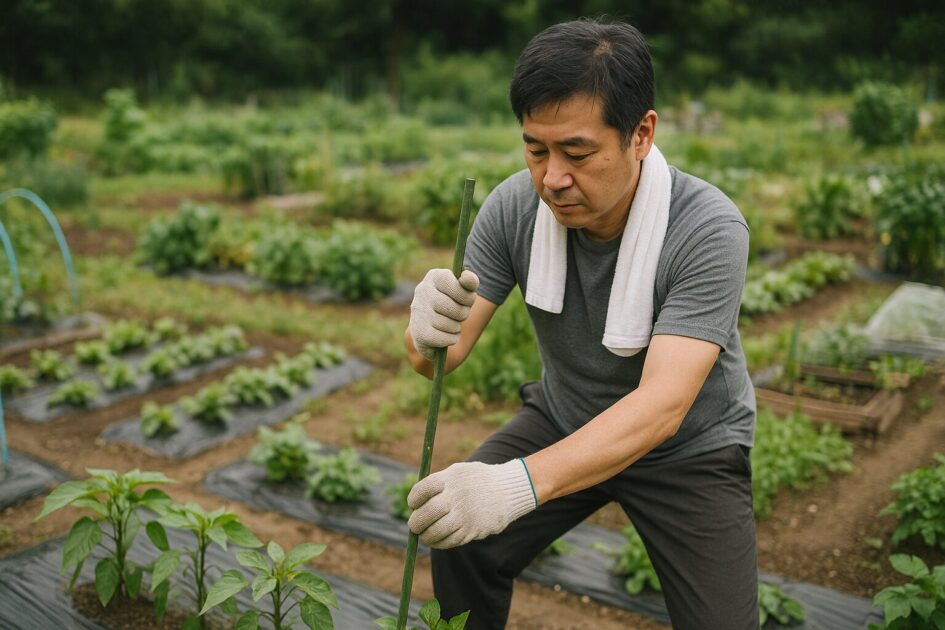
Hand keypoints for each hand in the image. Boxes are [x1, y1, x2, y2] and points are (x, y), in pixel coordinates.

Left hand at [407, 459, 537, 548]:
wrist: (509, 489)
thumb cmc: (478, 480)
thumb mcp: (459, 472)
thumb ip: (438, 484)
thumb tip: (416, 504)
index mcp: (451, 478)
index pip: (422, 491)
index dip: (413, 499)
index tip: (413, 504)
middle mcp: (456, 496)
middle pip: (426, 514)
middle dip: (415, 522)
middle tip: (414, 525)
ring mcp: (465, 515)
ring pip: (435, 531)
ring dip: (426, 536)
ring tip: (424, 535)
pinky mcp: (472, 530)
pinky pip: (449, 541)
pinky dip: (439, 543)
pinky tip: (437, 540)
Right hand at [408, 268, 478, 361]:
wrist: (430, 329)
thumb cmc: (451, 305)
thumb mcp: (463, 290)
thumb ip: (470, 282)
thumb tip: (467, 278)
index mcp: (435, 276)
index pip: (458, 285)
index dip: (467, 297)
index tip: (466, 301)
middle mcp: (422, 290)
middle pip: (457, 309)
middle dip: (463, 314)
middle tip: (459, 314)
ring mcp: (419, 311)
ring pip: (452, 325)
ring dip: (456, 328)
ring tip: (450, 324)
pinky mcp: (418, 332)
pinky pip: (445, 338)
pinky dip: (451, 339)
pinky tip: (445, 335)